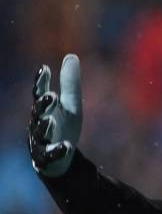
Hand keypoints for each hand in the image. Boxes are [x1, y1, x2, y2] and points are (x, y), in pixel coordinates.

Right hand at [28, 54, 82, 176]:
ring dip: (45, 125)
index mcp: (45, 108)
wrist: (60, 158)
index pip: (40, 93)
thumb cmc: (63, 126)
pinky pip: (49, 154)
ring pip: (40, 132)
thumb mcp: (70, 104)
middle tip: (51, 96)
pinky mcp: (45, 157)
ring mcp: (40, 140)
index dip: (41, 82)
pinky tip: (66, 146)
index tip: (45, 69)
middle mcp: (39, 122)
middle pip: (38, 112)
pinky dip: (57, 150)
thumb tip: (71, 55)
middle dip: (43, 104)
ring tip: (51, 120)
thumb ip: (69, 83)